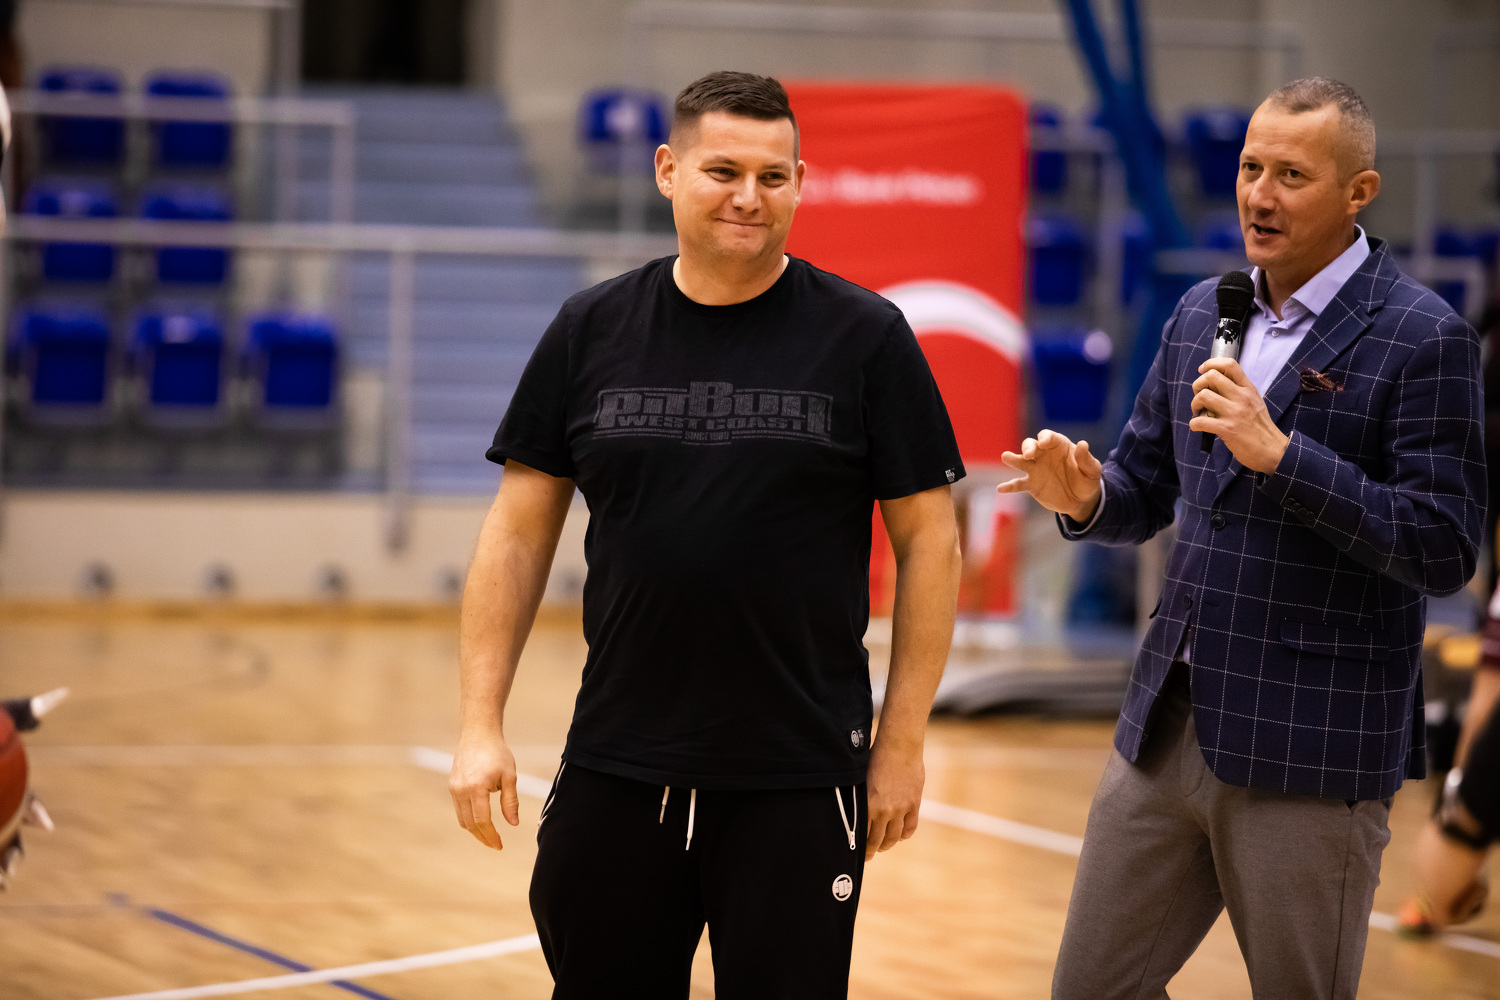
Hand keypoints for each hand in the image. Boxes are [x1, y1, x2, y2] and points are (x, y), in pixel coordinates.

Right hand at [449, 731, 519, 849]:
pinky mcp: (452, 786)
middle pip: (470, 824)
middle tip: (495, 845)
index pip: (482, 821)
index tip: (499, 845)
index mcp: (477, 788)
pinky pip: (459, 809)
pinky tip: (480, 821)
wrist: (478, 734)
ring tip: (488, 836)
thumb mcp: (510, 776)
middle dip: (482, 837)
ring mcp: (454, 788)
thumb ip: (511, 802)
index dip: (491, 836)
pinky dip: (468, 819)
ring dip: (474, 830)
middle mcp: (461, 790)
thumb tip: (513, 824)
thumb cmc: (497, 753)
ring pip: (462, 819)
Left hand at [865, 737, 923, 859]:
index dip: (860, 846)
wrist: (899, 746)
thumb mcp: (861, 778)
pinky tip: (899, 835)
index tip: (857, 852)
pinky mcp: (914, 804)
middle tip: (868, 855)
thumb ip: (860, 796)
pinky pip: (910, 828)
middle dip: (872, 850)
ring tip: (883, 845)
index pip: (862, 833)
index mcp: (868, 804)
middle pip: (877, 839)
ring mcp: (901, 808)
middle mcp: (884, 810)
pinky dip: (904, 835)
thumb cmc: (876, 757)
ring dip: (887, 844)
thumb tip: (852, 808)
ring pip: (894, 836)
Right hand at [998, 429, 1102, 522]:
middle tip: (1028, 455)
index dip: (1045, 438)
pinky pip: (1018, 484)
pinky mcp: (1031, 485)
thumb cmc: (1087, 480)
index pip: (1048, 437)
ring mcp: (1036, 470)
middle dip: (1028, 448)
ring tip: (1005, 457)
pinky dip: (1009, 486)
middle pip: (1030, 445)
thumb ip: (1086, 458)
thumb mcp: (1092, 470)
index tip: (1044, 444)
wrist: (1081, 500)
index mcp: (1058, 446)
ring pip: (1021, 461)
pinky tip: (1001, 489)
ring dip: (1013, 459)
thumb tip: (1083, 444)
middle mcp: (1043, 455)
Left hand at [1189, 358, 1288, 473]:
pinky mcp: (1227, 429)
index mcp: (1248, 389)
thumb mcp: (1255, 402)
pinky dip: (1194, 423)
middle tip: (1199, 396)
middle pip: (1211, 376)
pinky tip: (1198, 426)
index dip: (1211, 363)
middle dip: (1197, 384)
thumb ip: (1239, 391)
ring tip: (1199, 412)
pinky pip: (1200, 420)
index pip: (1230, 364)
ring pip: (1203, 396)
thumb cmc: (1260, 427)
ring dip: (1194, 404)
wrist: (1272, 450)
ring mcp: (1234, 412)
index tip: (1203, 370)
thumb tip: (1216, 382)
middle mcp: (1242, 397)